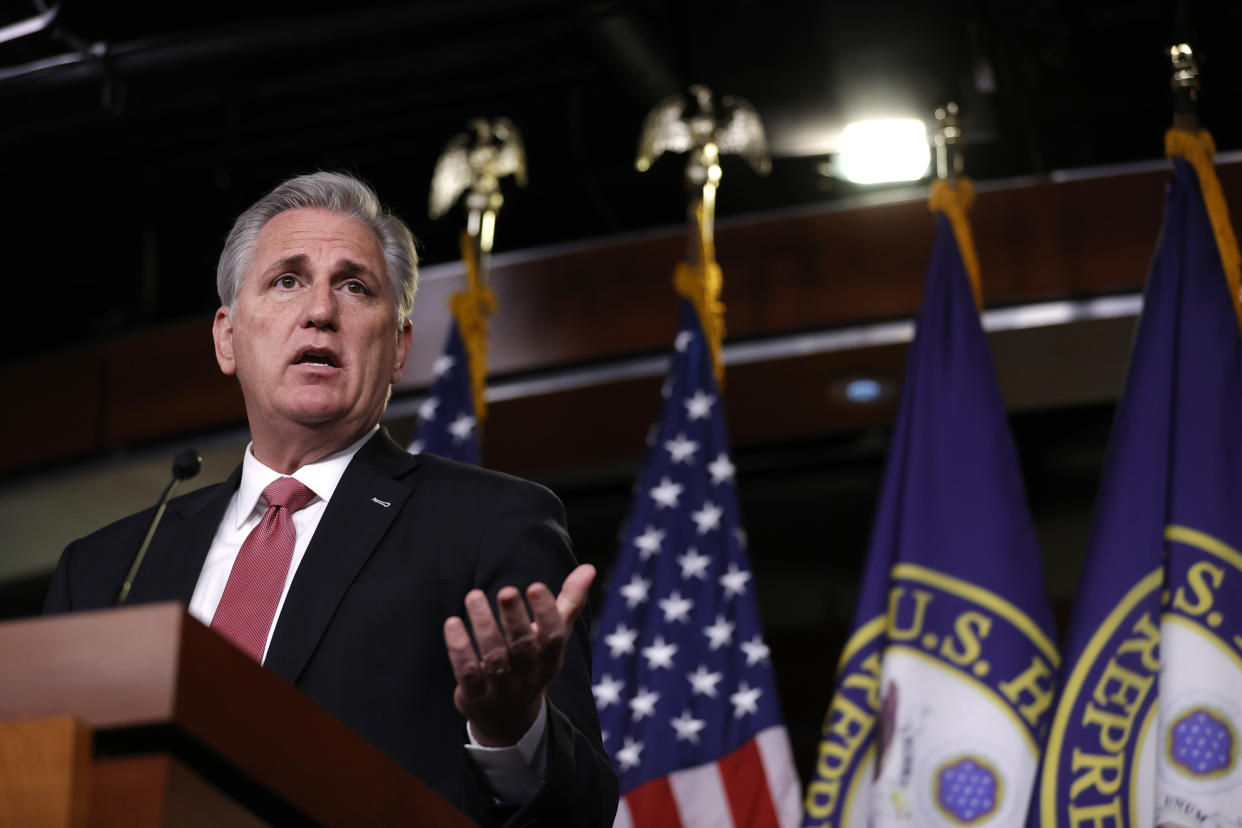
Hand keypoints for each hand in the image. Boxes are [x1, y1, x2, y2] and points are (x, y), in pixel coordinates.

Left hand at [443, 563, 595, 746]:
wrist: (508, 719)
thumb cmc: (532, 662)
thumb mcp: (553, 637)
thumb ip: (569, 602)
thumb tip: (588, 568)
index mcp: (550, 659)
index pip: (553, 636)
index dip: (546, 613)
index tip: (535, 586)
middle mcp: (528, 676)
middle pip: (522, 646)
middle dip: (514, 617)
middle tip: (506, 591)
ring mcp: (502, 689)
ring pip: (494, 657)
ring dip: (484, 626)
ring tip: (473, 596)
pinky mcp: (475, 696)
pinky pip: (467, 672)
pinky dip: (459, 648)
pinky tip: (452, 623)